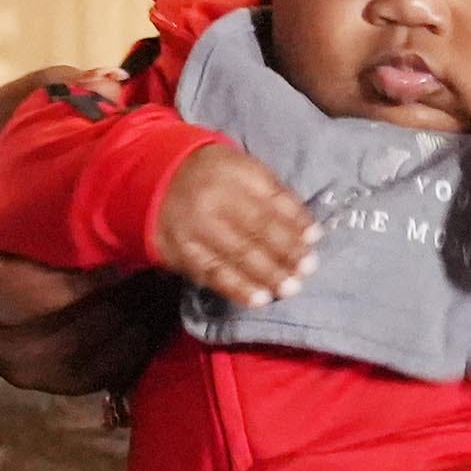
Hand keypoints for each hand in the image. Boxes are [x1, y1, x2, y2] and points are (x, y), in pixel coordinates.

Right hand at [0, 70, 176, 394]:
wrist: (23, 219)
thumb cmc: (18, 166)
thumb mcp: (17, 120)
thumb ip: (49, 94)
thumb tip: (106, 85)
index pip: (11, 296)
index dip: (71, 284)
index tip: (124, 255)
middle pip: (60, 330)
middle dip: (121, 298)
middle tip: (169, 262)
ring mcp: (16, 363)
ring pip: (90, 355)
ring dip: (139, 320)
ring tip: (175, 277)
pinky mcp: (56, 382)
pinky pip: (108, 371)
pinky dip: (143, 341)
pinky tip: (167, 302)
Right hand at [151, 146, 315, 304]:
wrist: (157, 182)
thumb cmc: (214, 177)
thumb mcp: (244, 171)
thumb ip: (276, 196)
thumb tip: (310, 231)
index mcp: (233, 173)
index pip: (270, 201)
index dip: (294, 223)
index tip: (314, 242)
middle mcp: (213, 198)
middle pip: (255, 228)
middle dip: (285, 252)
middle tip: (307, 270)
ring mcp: (196, 227)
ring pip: (236, 253)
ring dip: (267, 274)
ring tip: (289, 288)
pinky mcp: (183, 252)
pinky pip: (213, 273)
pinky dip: (238, 289)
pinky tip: (258, 299)